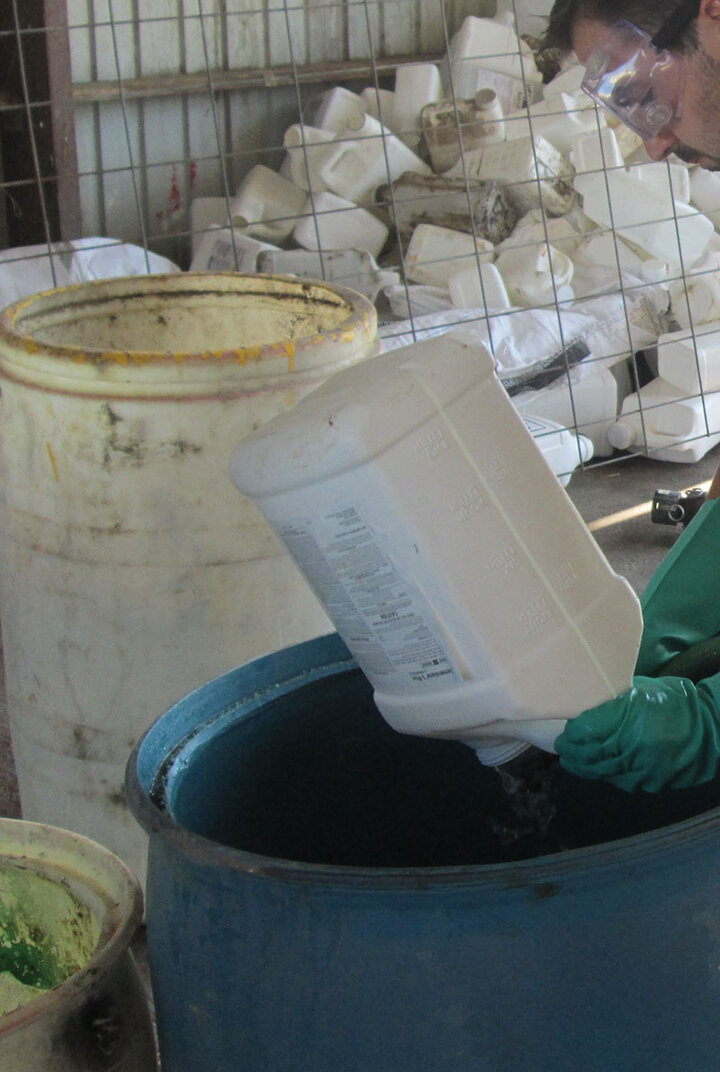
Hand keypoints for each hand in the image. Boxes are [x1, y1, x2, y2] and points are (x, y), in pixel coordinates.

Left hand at [555, 672, 719, 791]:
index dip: (572, 733)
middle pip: (591, 754)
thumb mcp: (640, 691)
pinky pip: (621, 780)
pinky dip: (605, 774)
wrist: (710, 726)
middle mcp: (635, 747)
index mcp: (631, 720)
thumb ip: (612, 702)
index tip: (563, 731)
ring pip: (603, 771)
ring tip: (571, 760)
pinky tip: (595, 768)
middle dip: (572, 752)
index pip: (587, 731)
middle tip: (561, 747)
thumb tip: (583, 710)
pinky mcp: (651, 783)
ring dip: (583, 766)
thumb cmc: (672, 701)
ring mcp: (644, 769)